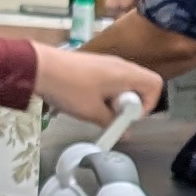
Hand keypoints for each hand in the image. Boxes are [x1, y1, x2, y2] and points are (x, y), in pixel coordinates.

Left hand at [29, 43, 157, 120]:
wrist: (40, 67)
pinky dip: (105, 94)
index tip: (128, 117)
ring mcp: (106, 63)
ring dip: (116, 100)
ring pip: (124, 84)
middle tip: (112, 116)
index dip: (148, 105)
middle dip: (130, 105)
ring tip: (97, 110)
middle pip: (140, 85)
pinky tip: (87, 102)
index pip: (155, 85)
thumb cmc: (68, 87)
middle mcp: (120, 65)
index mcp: (126, 73)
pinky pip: (110, 81)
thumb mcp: (92, 112)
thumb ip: (112, 122)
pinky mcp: (94, 65)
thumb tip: (122, 131)